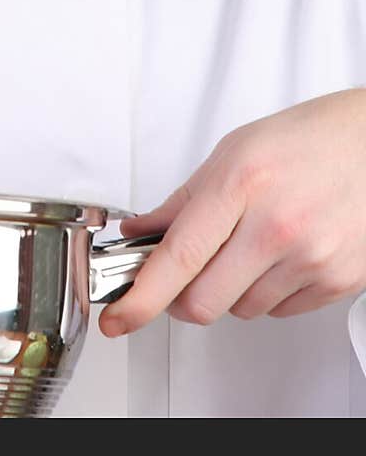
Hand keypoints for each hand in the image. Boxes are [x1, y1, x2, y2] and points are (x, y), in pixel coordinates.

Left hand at [99, 88, 365, 337]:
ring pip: (240, 310)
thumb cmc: (306, 139)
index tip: (119, 316)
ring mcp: (310, 258)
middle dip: (182, 296)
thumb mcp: (233, 152)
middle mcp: (277, 225)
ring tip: (248, 245)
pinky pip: (279, 311)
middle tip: (182, 274)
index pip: (179, 257)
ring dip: (229, 290)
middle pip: (203, 301)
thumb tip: (141, 233)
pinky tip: (279, 254)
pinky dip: (267, 292)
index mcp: (242, 183)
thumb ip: (183, 200)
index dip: (141, 296)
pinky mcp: (336, 282)